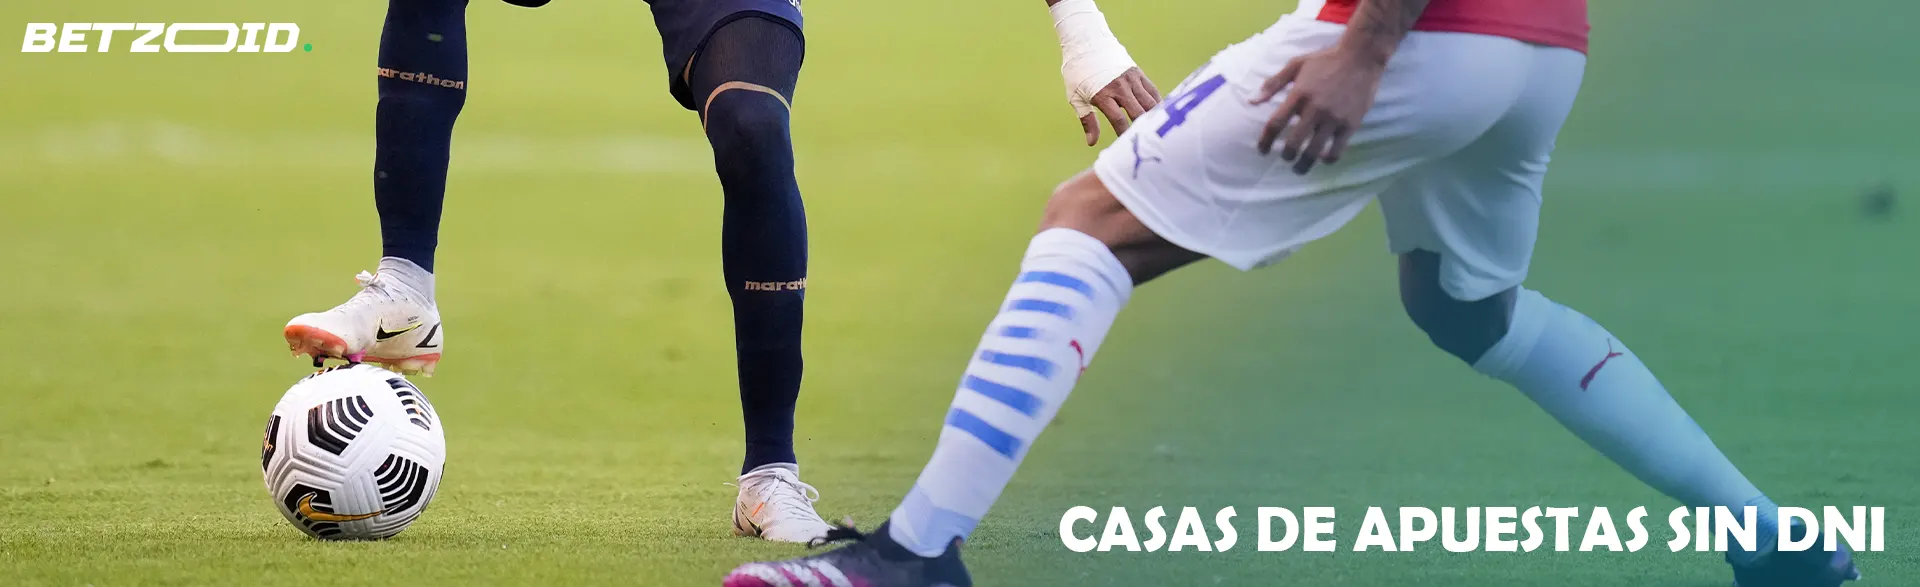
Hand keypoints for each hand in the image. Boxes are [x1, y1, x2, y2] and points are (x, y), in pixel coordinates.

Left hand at [1076, 67, 1160, 145]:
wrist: (1087, 41)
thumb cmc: (1078, 71)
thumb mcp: (1076, 96)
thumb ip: (1087, 120)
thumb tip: (1092, 143)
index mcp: (1103, 94)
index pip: (1119, 120)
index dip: (1125, 134)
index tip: (1127, 146)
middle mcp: (1120, 87)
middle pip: (1139, 113)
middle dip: (1142, 128)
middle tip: (1145, 141)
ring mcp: (1131, 79)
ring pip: (1150, 103)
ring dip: (1153, 118)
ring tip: (1156, 131)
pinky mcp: (1138, 73)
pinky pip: (1152, 92)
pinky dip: (1157, 104)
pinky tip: (1159, 115)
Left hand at [1251, 47, 1387, 173]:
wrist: (1362, 57)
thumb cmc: (1326, 59)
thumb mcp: (1296, 64)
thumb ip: (1273, 83)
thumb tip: (1251, 101)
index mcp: (1299, 94)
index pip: (1275, 124)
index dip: (1265, 141)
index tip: (1262, 150)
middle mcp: (1315, 108)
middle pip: (1293, 143)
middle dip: (1286, 156)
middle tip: (1285, 158)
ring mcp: (1334, 118)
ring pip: (1314, 151)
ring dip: (1304, 164)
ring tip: (1299, 169)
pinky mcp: (1350, 124)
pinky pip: (1337, 150)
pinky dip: (1327, 159)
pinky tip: (1323, 158)